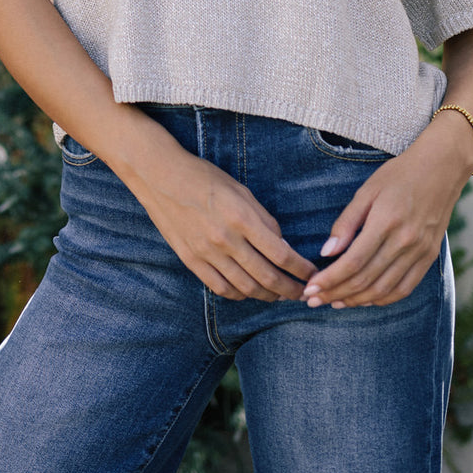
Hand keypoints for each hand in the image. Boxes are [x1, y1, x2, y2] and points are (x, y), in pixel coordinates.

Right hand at [132, 142, 316, 301]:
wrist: (160, 176)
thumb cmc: (204, 178)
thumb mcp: (241, 191)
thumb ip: (263, 220)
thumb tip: (282, 246)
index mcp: (242, 218)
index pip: (281, 255)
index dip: (301, 270)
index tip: (312, 274)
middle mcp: (226, 240)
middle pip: (267, 277)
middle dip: (290, 289)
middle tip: (302, 293)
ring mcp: (207, 253)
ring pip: (245, 288)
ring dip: (267, 296)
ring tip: (278, 295)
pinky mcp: (191, 260)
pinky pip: (221, 288)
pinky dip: (239, 295)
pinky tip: (248, 292)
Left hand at [302, 126, 472, 309]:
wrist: (442, 168)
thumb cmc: (399, 175)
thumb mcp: (366, 190)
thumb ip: (346, 223)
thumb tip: (326, 252)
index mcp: (386, 222)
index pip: (353, 262)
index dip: (330, 279)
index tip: (310, 289)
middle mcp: (405, 241)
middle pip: (366, 279)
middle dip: (336, 293)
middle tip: (314, 300)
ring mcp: (420, 252)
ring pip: (384, 289)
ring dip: (357, 300)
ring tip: (335, 302)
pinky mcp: (430, 257)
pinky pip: (405, 288)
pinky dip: (383, 299)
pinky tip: (365, 300)